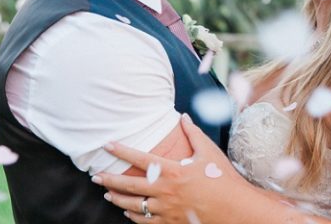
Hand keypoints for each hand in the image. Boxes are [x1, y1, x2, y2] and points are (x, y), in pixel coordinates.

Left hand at [92, 114, 240, 223]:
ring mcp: (166, 209)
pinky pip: (145, 221)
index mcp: (173, 171)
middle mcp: (166, 191)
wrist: (234, 209)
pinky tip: (128, 212)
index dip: (122, 151)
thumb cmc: (223, 178)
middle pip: (129, 186)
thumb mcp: (209, 152)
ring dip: (118, 199)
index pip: (141, 159)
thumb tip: (183, 116)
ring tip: (107, 193)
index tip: (107, 145)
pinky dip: (133, 216)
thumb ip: (193, 133)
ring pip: (133, 206)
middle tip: (95, 176)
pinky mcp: (170, 222)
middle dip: (109, 179)